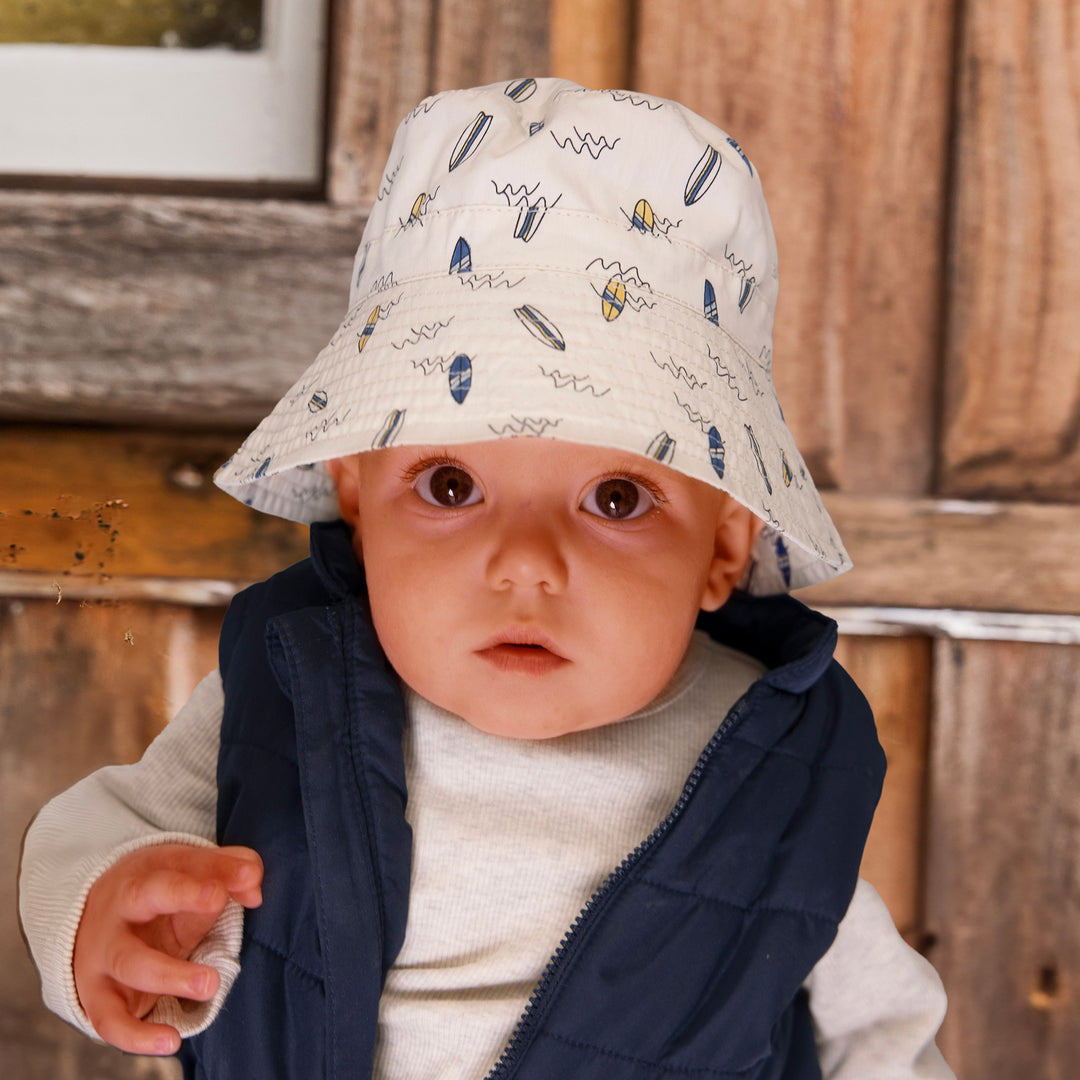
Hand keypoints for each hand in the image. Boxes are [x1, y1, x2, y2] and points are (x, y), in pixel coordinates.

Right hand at [72, 843, 262, 1054]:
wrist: (91, 926)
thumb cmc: (157, 896)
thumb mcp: (189, 876)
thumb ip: (227, 871)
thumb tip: (252, 883)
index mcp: (145, 875)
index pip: (179, 865)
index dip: (213, 870)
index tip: (246, 877)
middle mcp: (120, 910)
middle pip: (143, 896)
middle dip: (182, 897)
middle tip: (218, 902)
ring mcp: (105, 955)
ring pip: (131, 963)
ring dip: (170, 975)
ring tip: (210, 985)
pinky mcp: (98, 997)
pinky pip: (110, 1020)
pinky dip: (137, 1036)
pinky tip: (170, 1041)